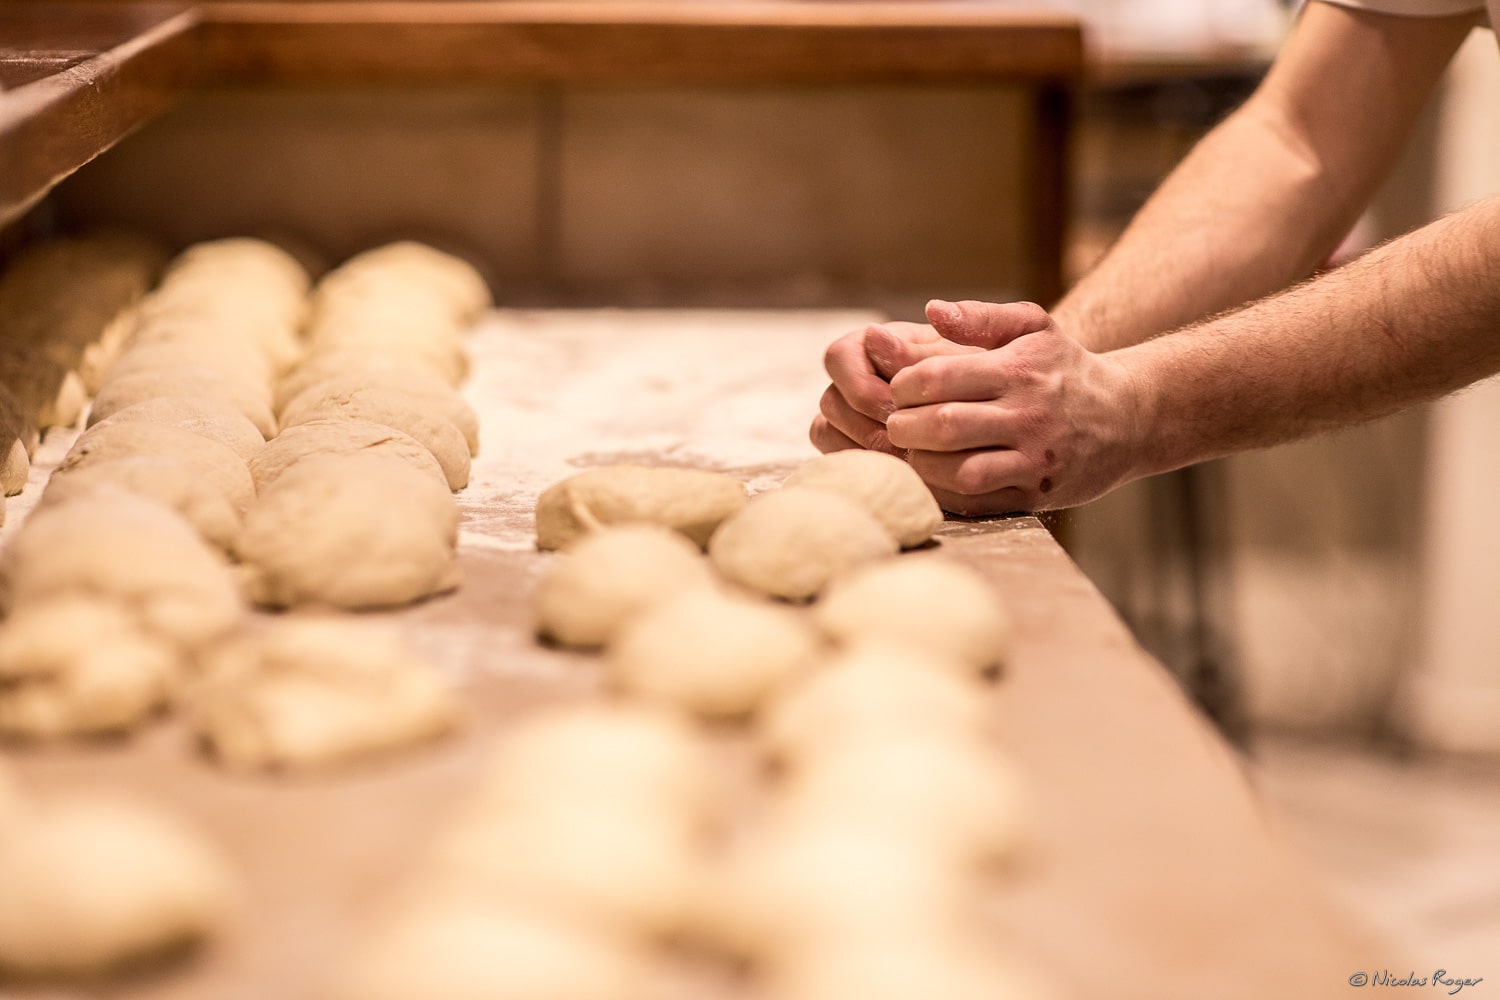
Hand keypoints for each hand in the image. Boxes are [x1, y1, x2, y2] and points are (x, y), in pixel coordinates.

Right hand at [809, 319, 981, 455]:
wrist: (995, 412)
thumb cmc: (983, 376)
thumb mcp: (962, 357)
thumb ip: (921, 349)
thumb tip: (874, 335)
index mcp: (871, 345)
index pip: (838, 357)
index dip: (863, 386)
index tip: (900, 407)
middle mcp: (852, 379)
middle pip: (831, 401)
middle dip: (869, 424)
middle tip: (909, 444)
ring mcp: (848, 415)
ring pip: (827, 432)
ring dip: (867, 448)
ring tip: (909, 460)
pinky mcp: (853, 447)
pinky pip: (840, 459)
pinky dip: (866, 468)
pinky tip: (902, 474)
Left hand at [885, 299, 1142, 513]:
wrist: (1129, 417)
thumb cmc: (1065, 368)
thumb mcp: (1034, 326)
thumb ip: (980, 316)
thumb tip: (932, 311)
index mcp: (1019, 371)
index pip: (940, 378)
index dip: (905, 385)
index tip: (898, 389)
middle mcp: (1028, 416)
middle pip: (945, 426)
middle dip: (904, 426)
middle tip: (894, 423)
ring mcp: (1034, 459)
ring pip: (960, 470)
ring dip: (922, 463)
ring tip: (912, 450)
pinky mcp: (1036, 495)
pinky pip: (978, 501)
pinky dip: (946, 491)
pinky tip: (935, 475)